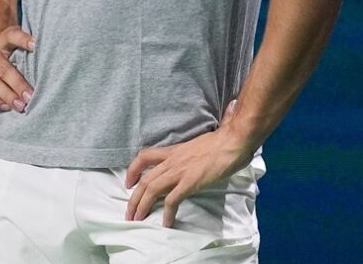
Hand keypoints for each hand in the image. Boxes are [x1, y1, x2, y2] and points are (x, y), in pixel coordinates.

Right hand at [0, 25, 34, 113]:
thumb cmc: (8, 44)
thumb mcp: (16, 35)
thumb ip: (27, 44)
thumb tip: (49, 57)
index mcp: (3, 38)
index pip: (13, 36)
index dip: (24, 40)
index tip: (36, 45)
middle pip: (4, 70)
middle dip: (18, 85)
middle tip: (30, 96)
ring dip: (8, 96)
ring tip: (21, 106)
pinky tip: (6, 107)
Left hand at [124, 105, 253, 226]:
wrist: (233, 141)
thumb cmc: (222, 142)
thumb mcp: (198, 146)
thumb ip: (190, 155)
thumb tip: (191, 162)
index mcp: (174, 151)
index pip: (145, 156)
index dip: (133, 170)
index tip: (129, 183)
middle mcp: (172, 161)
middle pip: (145, 180)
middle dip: (133, 198)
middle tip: (129, 213)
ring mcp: (180, 172)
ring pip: (152, 189)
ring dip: (142, 206)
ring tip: (138, 218)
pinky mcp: (190, 182)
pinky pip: (172, 200)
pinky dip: (167, 213)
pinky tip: (166, 222)